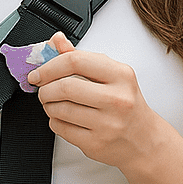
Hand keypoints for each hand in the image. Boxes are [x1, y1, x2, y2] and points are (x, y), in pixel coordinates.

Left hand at [28, 33, 156, 170]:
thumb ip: (81, 58)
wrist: (144, 140)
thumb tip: (57, 40)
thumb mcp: (111, 75)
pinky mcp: (96, 143)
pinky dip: (54, 121)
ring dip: (48, 105)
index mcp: (120, 75)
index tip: (38, 73)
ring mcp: (107, 124)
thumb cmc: (126, 104)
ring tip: (53, 104)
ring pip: (60, 109)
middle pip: (65, 87)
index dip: (49, 66)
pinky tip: (64, 118)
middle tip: (43, 90)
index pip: (75, 61)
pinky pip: (61, 128)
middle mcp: (117, 99)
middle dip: (45, 89)